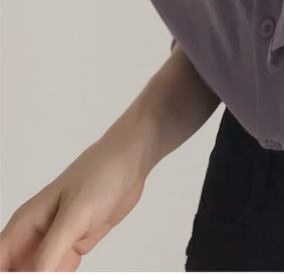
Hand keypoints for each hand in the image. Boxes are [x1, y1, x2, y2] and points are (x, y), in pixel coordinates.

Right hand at [0, 130, 148, 270]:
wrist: (131, 160)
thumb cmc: (100, 175)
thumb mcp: (74, 216)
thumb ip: (50, 252)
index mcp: (25, 223)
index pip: (0, 262)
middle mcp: (37, 233)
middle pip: (17, 271)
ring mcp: (57, 239)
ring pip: (39, 273)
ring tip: (63, 272)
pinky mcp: (76, 243)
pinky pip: (60, 271)